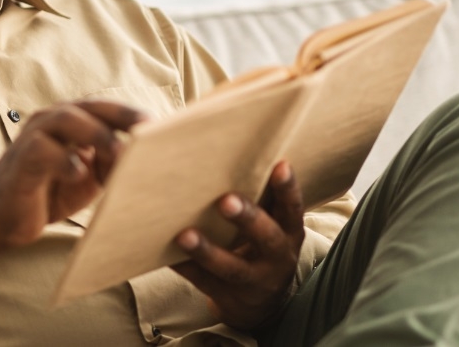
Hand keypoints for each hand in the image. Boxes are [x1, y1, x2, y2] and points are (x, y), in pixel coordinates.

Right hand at [0, 99, 145, 303]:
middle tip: (151, 130)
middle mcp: (51, 121)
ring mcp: (34, 137)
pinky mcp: (21, 160)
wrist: (0, 219)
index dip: (134, 114)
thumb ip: (111, 162)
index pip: (107, 108)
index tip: (166, 126)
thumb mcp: (89, 177)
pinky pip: (44, 151)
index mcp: (71, 121)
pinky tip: (79, 175)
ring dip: (97, 135)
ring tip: (120, 154)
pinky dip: (65, 161)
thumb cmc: (47, 193)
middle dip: (123, 116)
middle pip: (91, 106)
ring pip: (67, 120)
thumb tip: (149, 159)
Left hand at [171, 161, 304, 330]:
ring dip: (208, 251)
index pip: (292, 209)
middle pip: (266, 238)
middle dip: (247, 218)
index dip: (288, 188)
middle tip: (225, 200)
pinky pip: (203, 283)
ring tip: (185, 235)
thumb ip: (257, 200)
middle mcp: (277, 258)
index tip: (280, 164)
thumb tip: (219, 154)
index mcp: (289, 233)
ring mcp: (254, 281)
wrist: (259, 305)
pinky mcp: (229, 298)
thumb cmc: (258, 247)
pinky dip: (185, 268)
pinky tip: (166, 254)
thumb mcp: (270, 227)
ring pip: (231, 268)